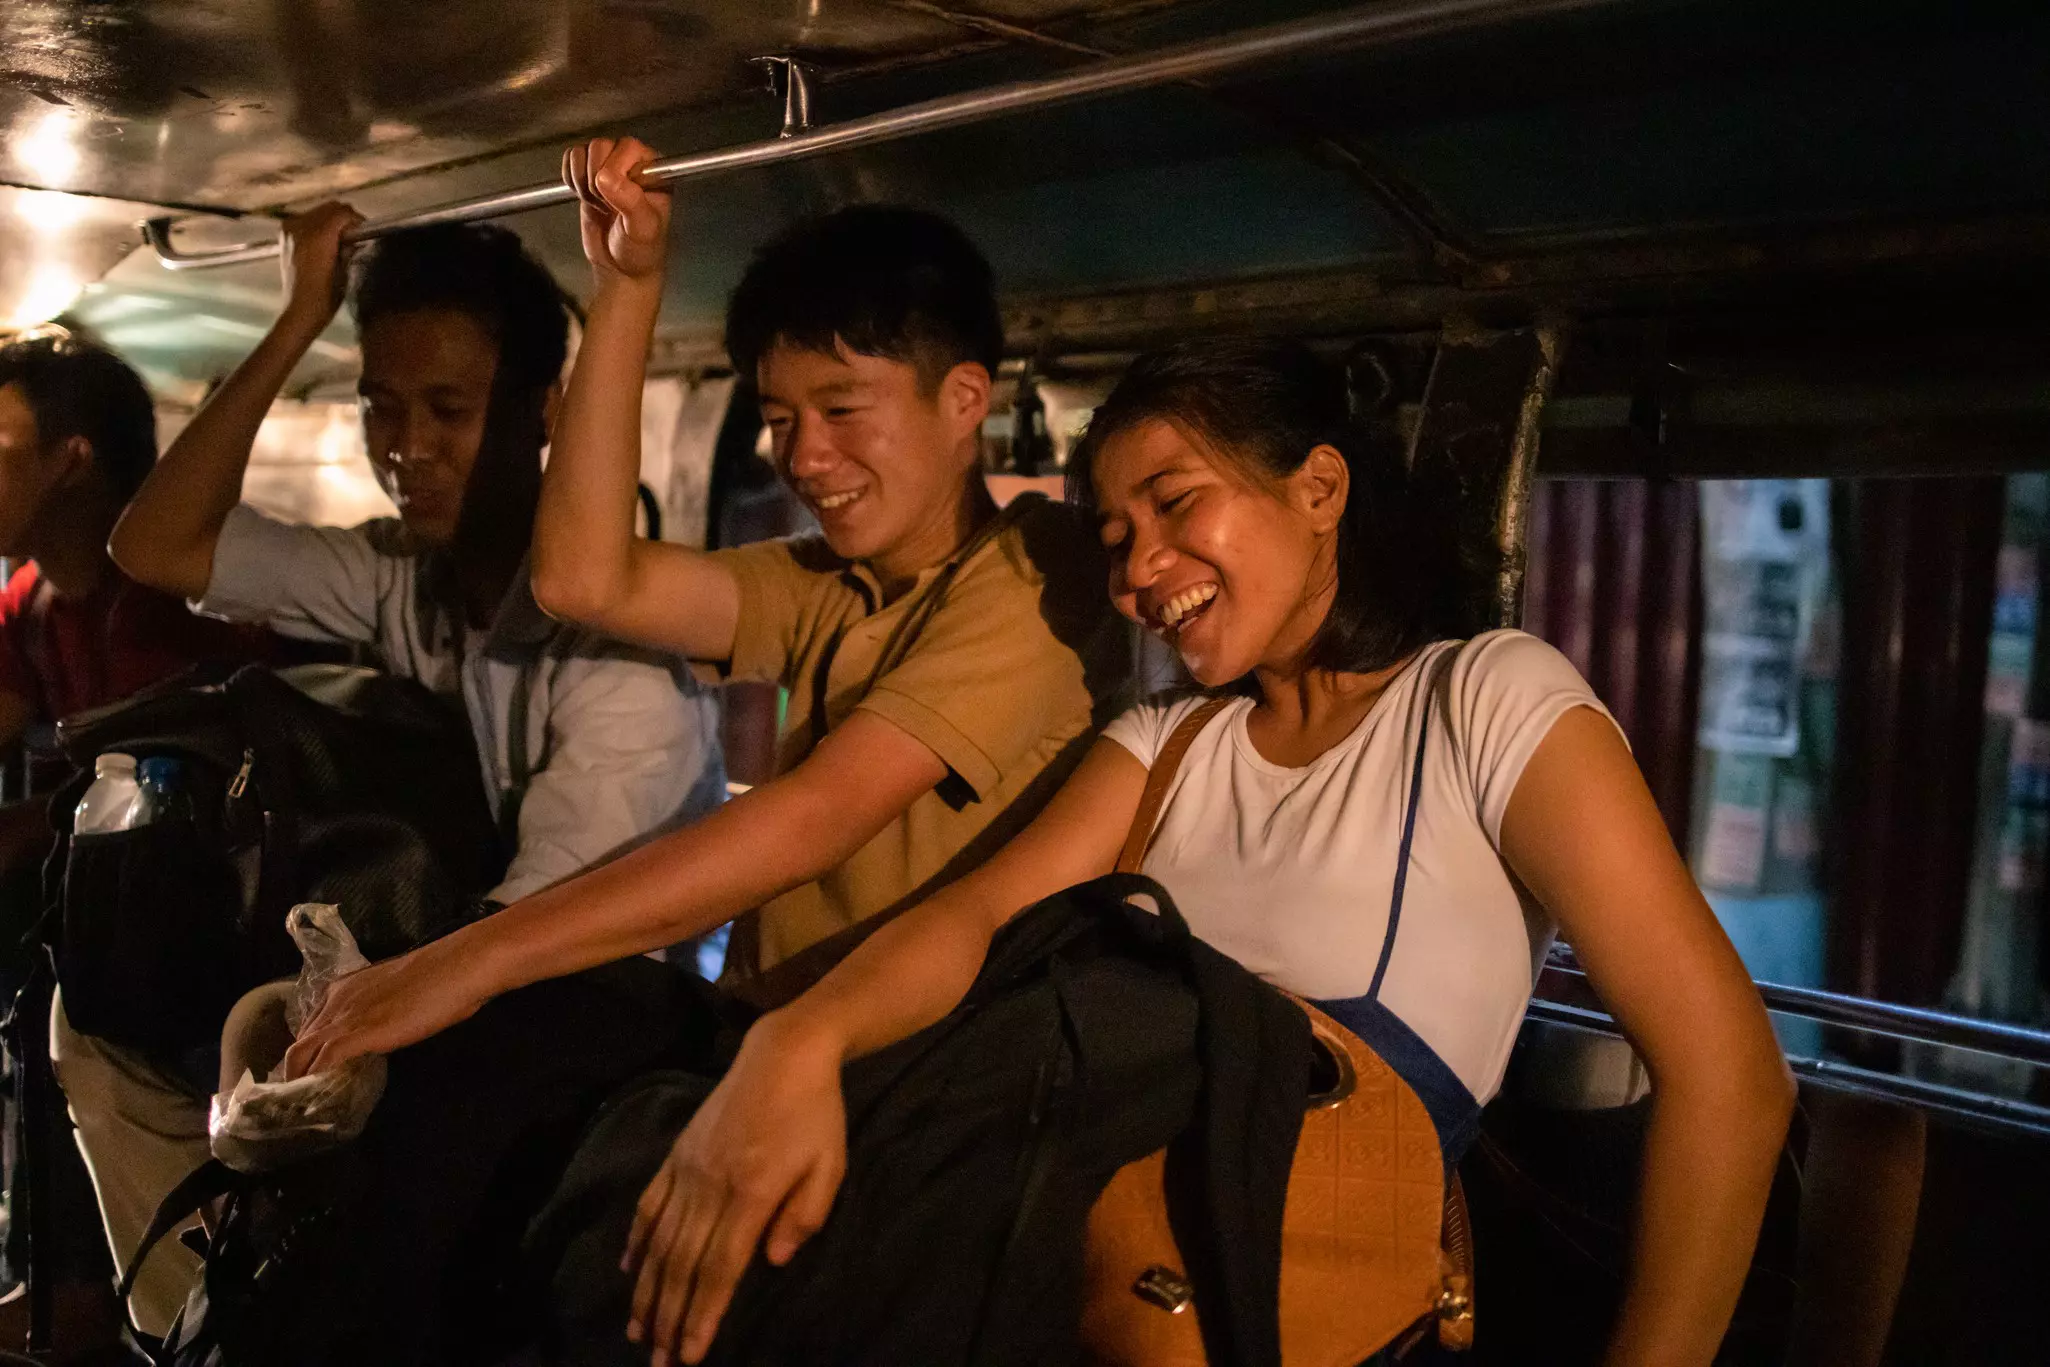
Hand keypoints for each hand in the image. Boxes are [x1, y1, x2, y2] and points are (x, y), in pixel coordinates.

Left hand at [277, 201, 363, 329]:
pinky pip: (305, 219)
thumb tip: (356, 235)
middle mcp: (302, 227)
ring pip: (317, 211)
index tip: (365, 231)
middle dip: (345, 217)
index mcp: (320, 236)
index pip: (343, 212)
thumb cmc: (327, 296)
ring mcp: (290, 230)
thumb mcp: (346, 270)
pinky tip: (323, 240)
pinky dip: (317, 224)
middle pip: (330, 207)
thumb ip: (350, 246)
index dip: (358, 220)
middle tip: (354, 234)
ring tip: (339, 238)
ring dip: (331, 220)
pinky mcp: (285, 236)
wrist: (301, 310)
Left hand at [280, 937, 491, 1078]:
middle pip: (300, 1041)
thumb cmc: (439, 977)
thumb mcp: (397, 994)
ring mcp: (344, 1016)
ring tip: (303, 1104)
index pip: (311, 1026)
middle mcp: (335, 999)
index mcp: (344, 988)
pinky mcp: (357, 1034)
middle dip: (297, 1069)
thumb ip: (379, 1012)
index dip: (309, 1052)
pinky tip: (319, 1098)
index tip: (312, 1071)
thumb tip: (381, 1031)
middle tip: (305, 1094)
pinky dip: (315, 1081)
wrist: (455, 968)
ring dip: (299, 1079)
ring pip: (301, 1052)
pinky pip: (322, 1062)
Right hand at [563, 136, 671, 283]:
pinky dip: (572, 179)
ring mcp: (609, 166)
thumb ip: (631, 201)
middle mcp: (632, 161)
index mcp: (653, 168)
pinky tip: (586, 198)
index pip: (626, 147)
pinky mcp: (588, 174)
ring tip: (599, 204)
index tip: (618, 199)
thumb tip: (607, 177)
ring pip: (583, 152)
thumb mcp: (643, 229)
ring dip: (583, 181)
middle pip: (599, 146)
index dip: (615, 171)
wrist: (621, 267)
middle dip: (596, 180)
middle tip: (607, 205)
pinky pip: (571, 159)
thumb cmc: (641, 249)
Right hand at [623, 1012, 846, 1365]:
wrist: (785, 1053)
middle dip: (668, 1318)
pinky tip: (629, 1270)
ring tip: (637, 1331)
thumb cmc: (817, 1114)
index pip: (719, 1267)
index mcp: (753, 1191)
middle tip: (657, 1361)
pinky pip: (650, 1202)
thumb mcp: (830, 1166)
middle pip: (682, 1263)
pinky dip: (636, 1239)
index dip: (701, 1314)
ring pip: (659, 1240)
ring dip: (647, 1290)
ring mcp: (689, 1168)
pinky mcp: (678, 1152)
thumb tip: (773, 1261)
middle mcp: (712, 1184)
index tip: (688, 1354)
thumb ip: (805, 1215)